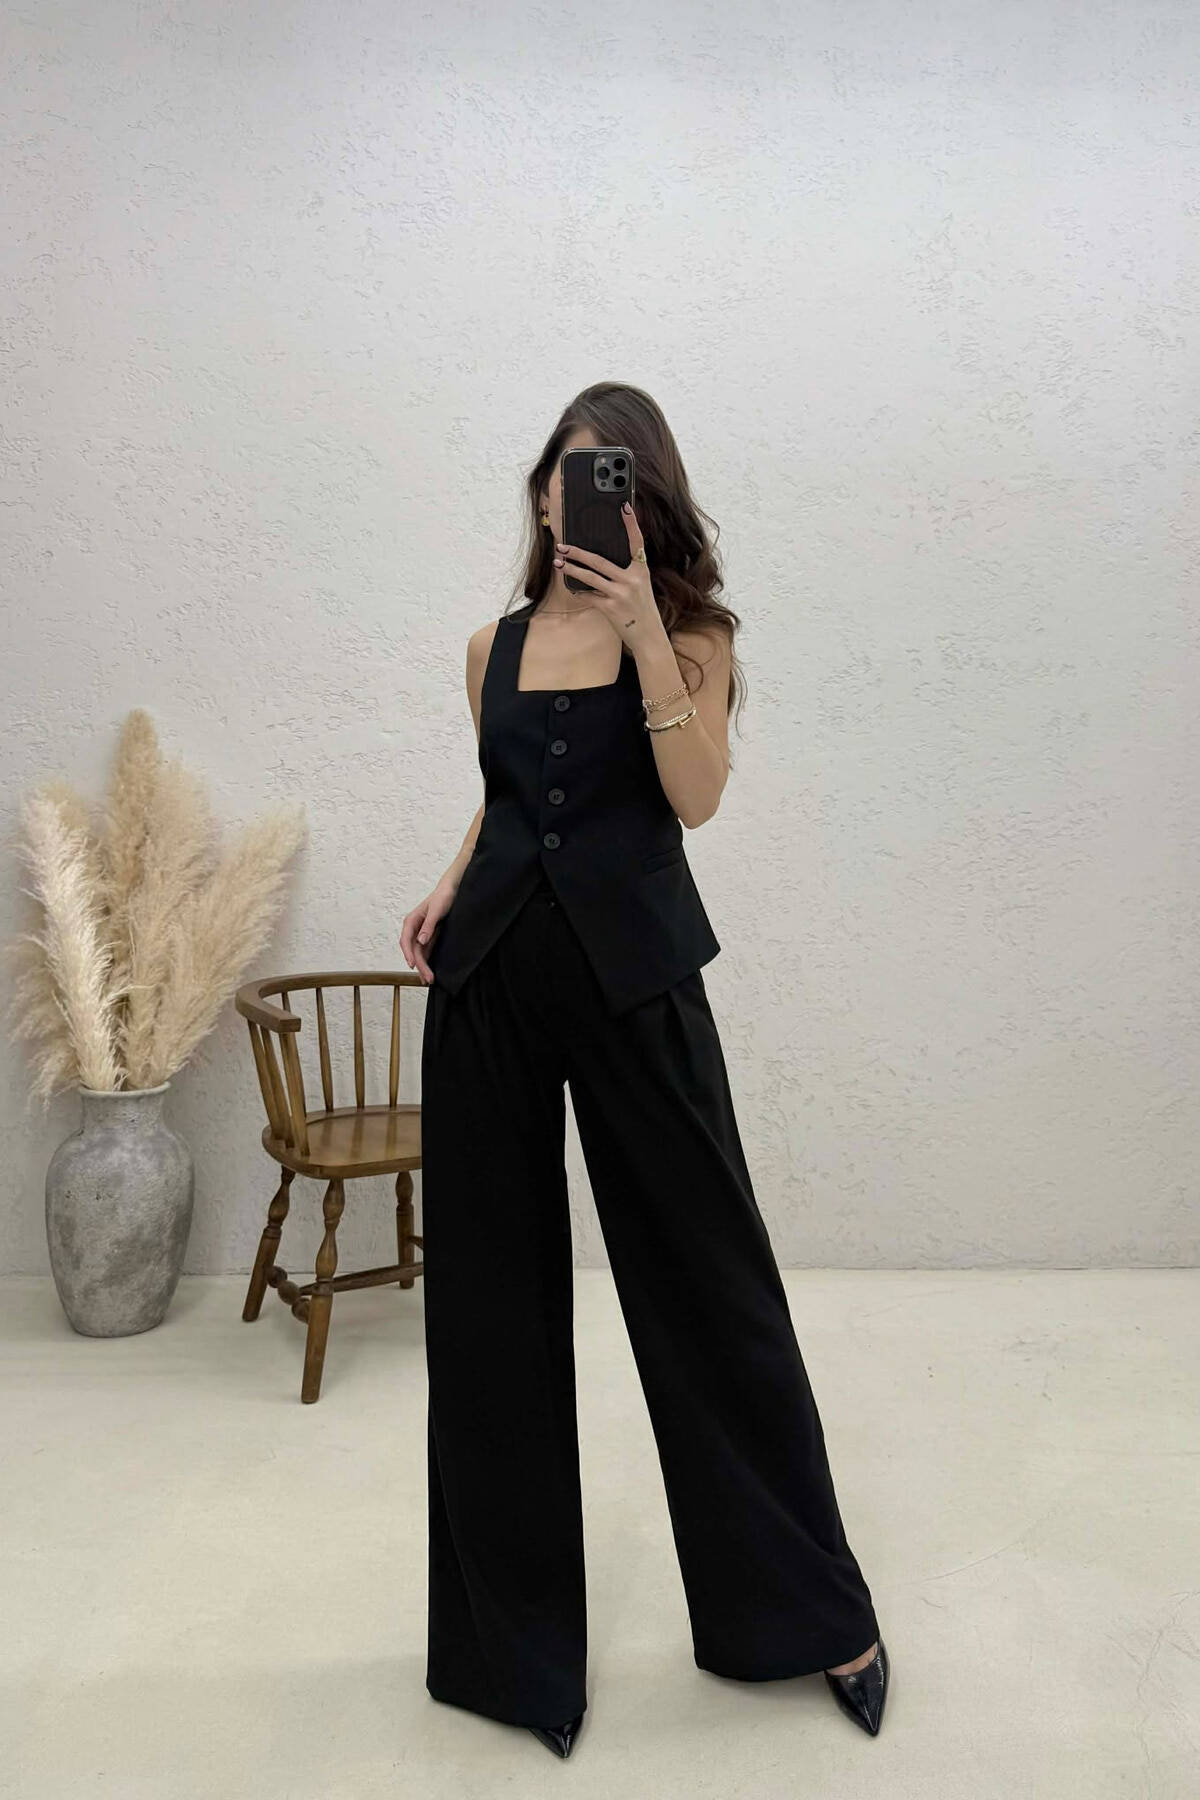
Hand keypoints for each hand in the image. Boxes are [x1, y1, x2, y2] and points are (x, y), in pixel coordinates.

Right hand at [400, 878, 455, 984]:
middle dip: (419, 965)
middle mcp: (414, 929)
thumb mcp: (436, 910)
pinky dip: (428, 961)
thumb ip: (428, 925)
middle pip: (413, 950)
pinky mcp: (431, 937)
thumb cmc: (443, 897)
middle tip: (427, 978)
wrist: (452, 890)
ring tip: (429, 980)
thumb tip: (420, 941)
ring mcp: (422, 934)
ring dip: (423, 966)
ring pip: (419, 953)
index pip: (406, 941)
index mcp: (411, 921)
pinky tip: (430, 971)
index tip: (413, 965)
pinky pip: (427, 952)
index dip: (408, 954)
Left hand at [554, 502, 659, 644]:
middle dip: (578, 552)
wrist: (649, 635)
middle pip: (599, 560)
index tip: (624, 507)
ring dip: (571, 569)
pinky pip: (589, 596)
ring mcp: (621, 593)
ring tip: (558, 562)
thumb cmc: (642, 609)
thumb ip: (626, 573)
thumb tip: (599, 562)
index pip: (637, 542)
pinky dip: (579, 591)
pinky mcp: (611, 607)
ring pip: (590, 577)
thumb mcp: (640, 587)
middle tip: (562, 545)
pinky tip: (571, 587)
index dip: (631, 523)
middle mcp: (632, 579)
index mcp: (641, 570)